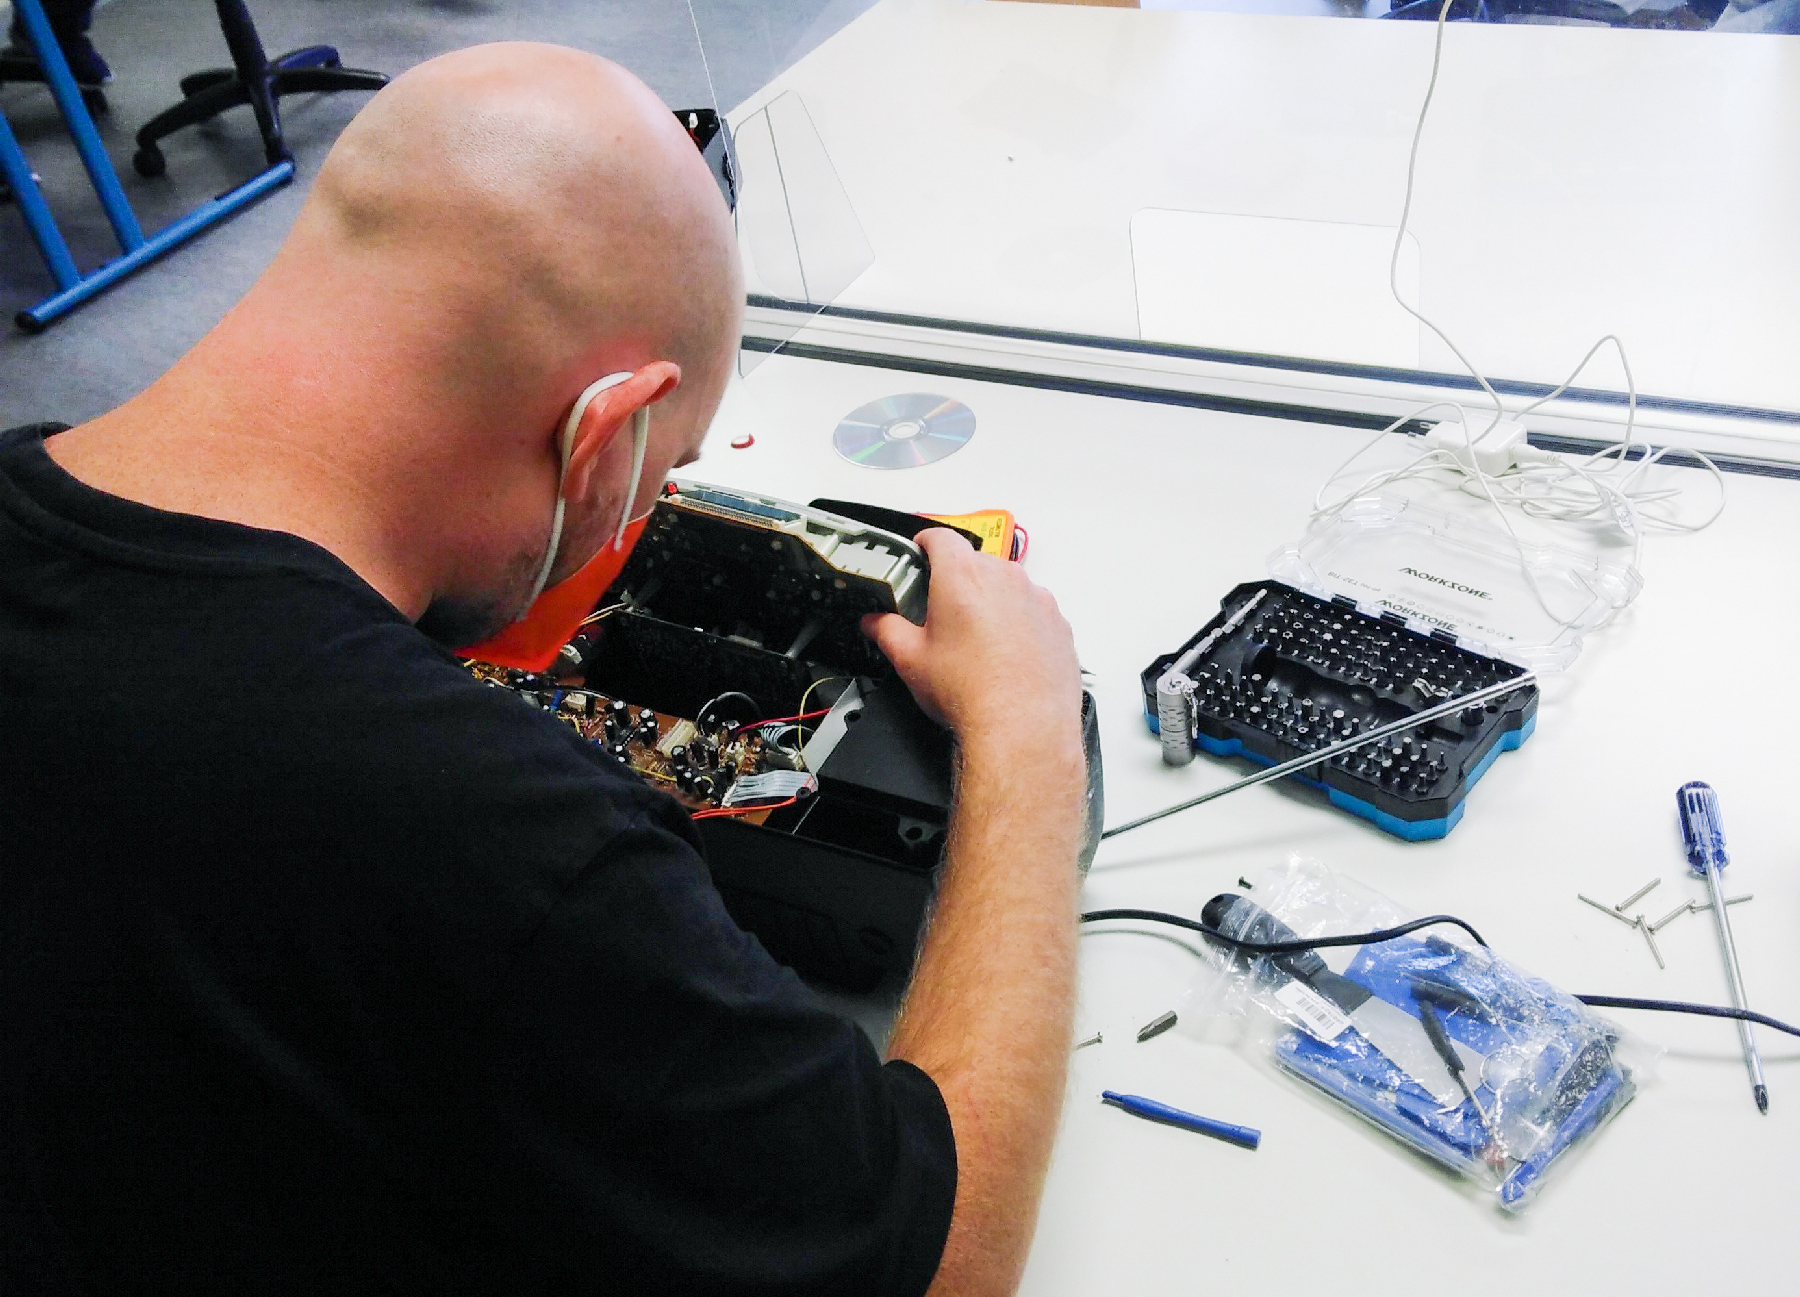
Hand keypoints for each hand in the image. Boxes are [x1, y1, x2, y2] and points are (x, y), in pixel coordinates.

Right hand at [862, 529, 1080, 751]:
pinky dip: (1020, 623)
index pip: (940, 537)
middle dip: (958, 580)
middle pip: (975, 562)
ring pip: (1008, 585)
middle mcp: (1004, 577)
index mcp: (962, 576)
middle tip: (943, 614)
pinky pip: (1033, 610)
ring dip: (992, 601)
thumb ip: (886, 630)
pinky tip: (1007, 655)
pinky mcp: (1058, 622)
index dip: (925, 543)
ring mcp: (1037, 598)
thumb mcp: (910, 660)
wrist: (1023, 727)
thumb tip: (874, 621)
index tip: (920, 553)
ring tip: (978, 641)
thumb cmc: (969, 692)